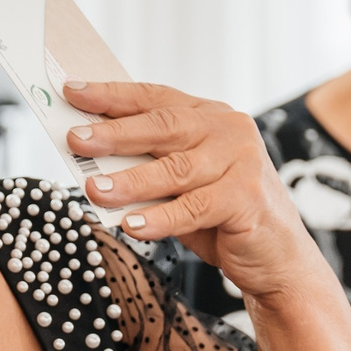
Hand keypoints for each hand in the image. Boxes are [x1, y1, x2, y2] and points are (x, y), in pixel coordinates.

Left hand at [63, 80, 322, 300]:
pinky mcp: (248, 199)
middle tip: (76, 140)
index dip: (113, 95)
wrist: (277, 257)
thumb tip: (91, 158)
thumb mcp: (180, 184)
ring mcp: (243, 162)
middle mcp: (229, 130)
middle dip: (115, 133)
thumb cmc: (221, 216)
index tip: (73, 92)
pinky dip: (159, 218)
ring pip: (176, 169)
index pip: (155, 98)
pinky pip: (194, 208)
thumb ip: (148, 166)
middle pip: (164, 126)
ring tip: (95, 190)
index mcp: (210, 116)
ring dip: (130, 180)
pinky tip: (132, 225)